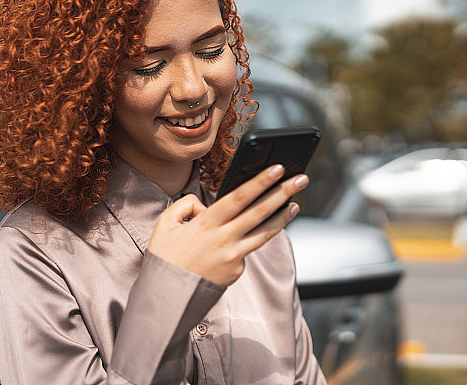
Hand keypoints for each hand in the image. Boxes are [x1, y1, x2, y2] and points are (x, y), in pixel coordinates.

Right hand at [147, 165, 307, 286]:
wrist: (167, 297)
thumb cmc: (165, 258)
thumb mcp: (166, 225)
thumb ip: (186, 206)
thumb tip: (205, 204)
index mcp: (207, 224)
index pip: (240, 197)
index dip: (261, 181)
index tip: (277, 168)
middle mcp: (224, 240)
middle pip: (260, 212)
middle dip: (283, 192)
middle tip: (301, 179)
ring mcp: (233, 257)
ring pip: (265, 233)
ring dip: (283, 217)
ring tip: (295, 204)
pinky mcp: (236, 271)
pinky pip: (246, 251)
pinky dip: (249, 241)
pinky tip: (245, 238)